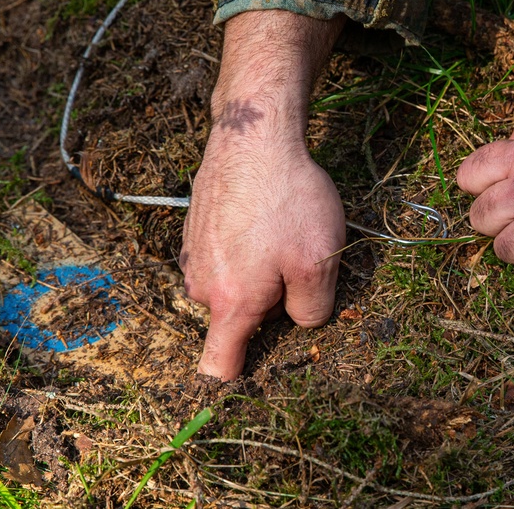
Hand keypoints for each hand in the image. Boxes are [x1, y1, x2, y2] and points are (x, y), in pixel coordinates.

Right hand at [181, 10, 345, 379]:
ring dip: (260, 269)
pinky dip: (247, 244)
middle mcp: (202, 284)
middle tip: (298, 260)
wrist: (252, 133)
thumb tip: (301, 322)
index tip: (250, 377)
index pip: (218, 366)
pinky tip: (266, 212)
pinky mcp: (197, 227)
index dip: (235, 379)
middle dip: (271, 302)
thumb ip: (312, 310)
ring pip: (235, 283)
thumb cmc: (287, 198)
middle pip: (240, 318)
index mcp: (230, 302)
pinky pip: (227, 254)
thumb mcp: (319, 260)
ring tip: (283, 228)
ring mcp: (194, 253)